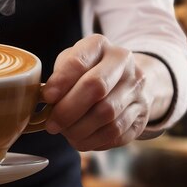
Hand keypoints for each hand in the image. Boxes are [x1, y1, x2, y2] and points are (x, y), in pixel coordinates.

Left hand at [43, 34, 172, 150]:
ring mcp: (137, 89)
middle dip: (68, 110)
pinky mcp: (142, 114)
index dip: (61, 82)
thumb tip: (45, 100)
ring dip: (79, 129)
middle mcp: (123, 63)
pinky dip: (93, 140)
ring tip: (65, 132)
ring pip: (107, 114)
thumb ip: (58, 77)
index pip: (79, 61)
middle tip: (52, 124)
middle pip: (96, 87)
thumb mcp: (71, 64)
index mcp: (100, 45)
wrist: (126, 81)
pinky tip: (81, 139)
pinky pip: (116, 132)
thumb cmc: (88, 72)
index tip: (47, 97)